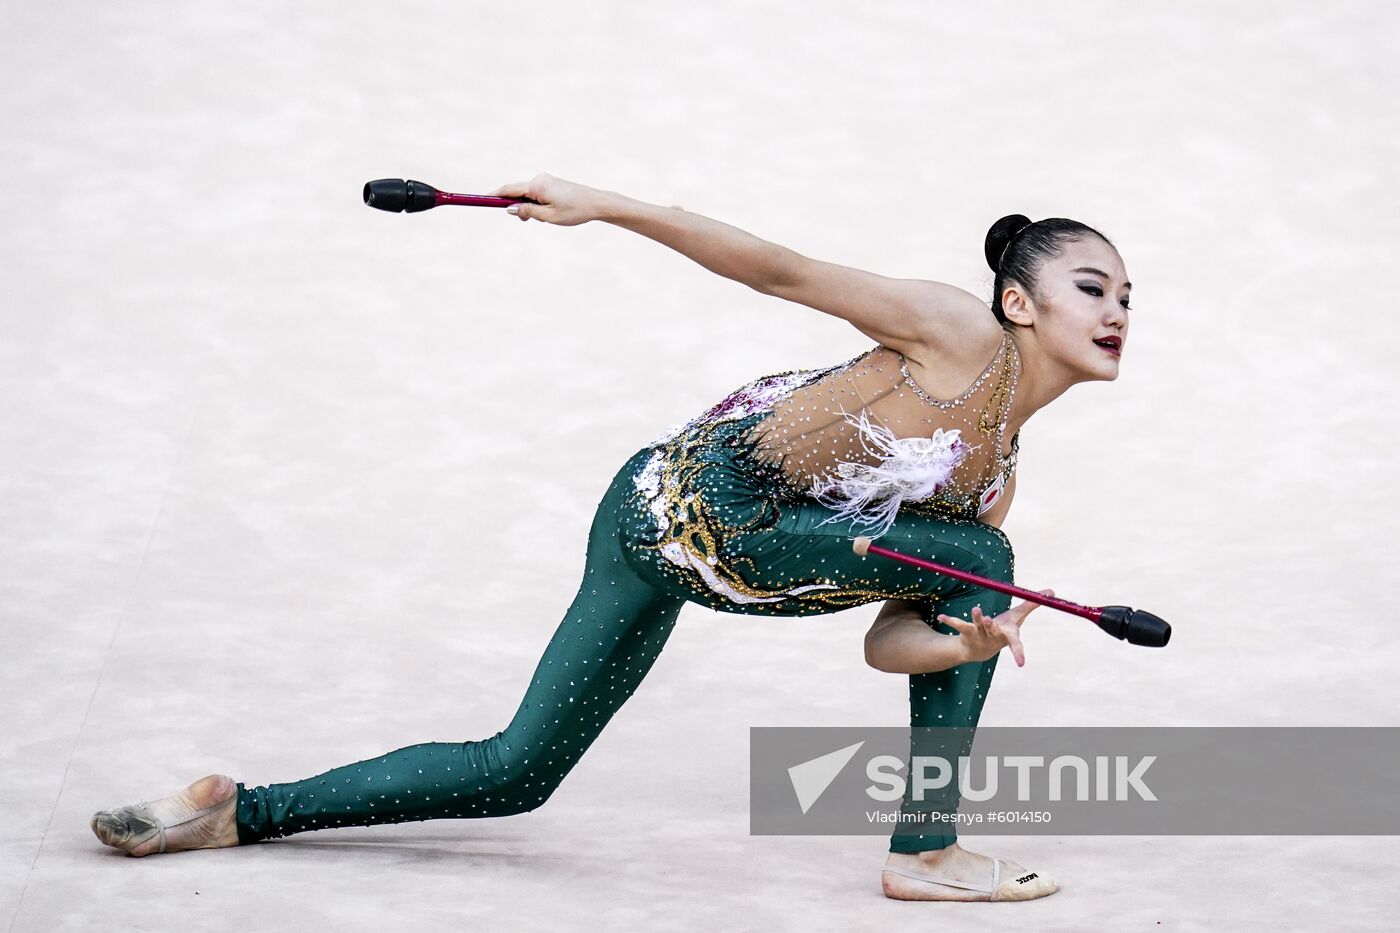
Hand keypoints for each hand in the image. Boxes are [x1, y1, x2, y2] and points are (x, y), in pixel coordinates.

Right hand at [485, 172, 608, 225]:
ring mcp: (546, 179)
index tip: (482, 199)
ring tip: (547, 217)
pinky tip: (551, 212)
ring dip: (530, 207)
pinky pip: (536, 193)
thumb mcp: (548, 217)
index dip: (494, 196)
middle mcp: (539, 178)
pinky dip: (537, 203)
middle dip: (518, 207)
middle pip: (517, 192)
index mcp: (536, 186)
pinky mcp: (551, 182)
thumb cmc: (574, 211)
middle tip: (528, 221)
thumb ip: (527, 212)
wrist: (596, 203)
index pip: (508, 189)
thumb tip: (510, 209)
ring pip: (528, 194)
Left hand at [937, 589, 1052, 666]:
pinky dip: (950, 620)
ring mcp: (978, 635)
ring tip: (977, 609)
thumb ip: (1031, 604)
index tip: (1021, 664)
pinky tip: (941, 617)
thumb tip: (1051, 592)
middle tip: (989, 620)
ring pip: (976, 626)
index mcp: (1006, 635)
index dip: (1019, 653)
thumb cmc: (1002, 631)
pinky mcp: (965, 632)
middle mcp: (992, 636)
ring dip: (976, 618)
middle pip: (992, 629)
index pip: (1015, 645)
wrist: (980, 650)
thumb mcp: (1017, 617)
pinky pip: (958, 625)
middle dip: (991, 625)